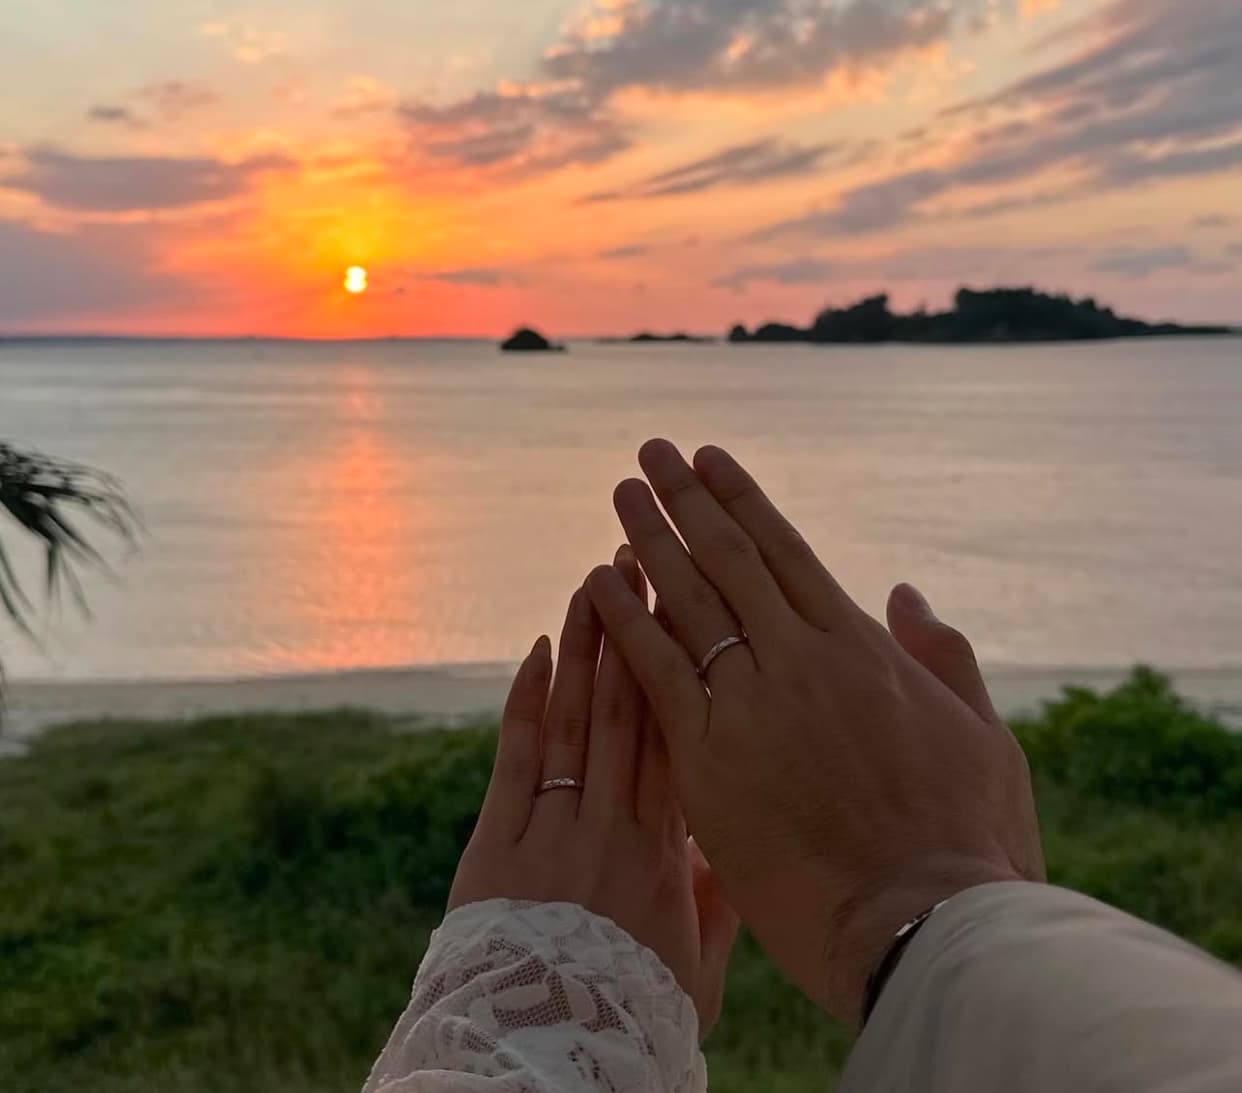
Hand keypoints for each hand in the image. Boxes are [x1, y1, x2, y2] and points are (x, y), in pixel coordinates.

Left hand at [449, 547, 739, 1036]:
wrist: (543, 1059)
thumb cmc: (627, 1018)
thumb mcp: (695, 970)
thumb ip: (717, 900)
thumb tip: (733, 842)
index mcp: (668, 853)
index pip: (679, 739)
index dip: (682, 669)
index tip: (689, 610)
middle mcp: (615, 827)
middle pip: (630, 710)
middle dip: (636, 632)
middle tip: (643, 562)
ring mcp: (554, 830)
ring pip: (576, 720)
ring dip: (587, 647)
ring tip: (594, 580)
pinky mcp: (496, 844)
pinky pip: (517, 760)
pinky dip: (528, 702)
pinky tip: (541, 650)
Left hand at [585, 441, 1044, 1026]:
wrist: (924, 928)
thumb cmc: (966, 843)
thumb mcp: (983, 736)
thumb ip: (944, 656)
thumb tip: (905, 594)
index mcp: (863, 649)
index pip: (787, 552)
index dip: (742, 501)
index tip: (710, 460)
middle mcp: (802, 659)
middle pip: (729, 559)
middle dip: (685, 500)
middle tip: (650, 454)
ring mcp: (753, 704)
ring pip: (688, 601)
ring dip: (649, 542)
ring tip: (620, 496)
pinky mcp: (709, 760)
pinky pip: (655, 671)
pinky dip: (624, 622)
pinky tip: (595, 583)